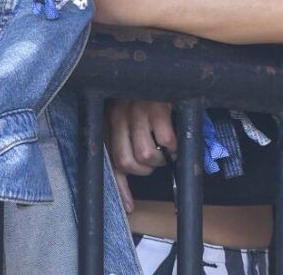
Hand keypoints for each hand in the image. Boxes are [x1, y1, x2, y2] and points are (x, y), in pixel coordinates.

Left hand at [106, 98, 176, 212]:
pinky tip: (174, 142)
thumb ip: (124, 155)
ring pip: (145, 155)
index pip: (109, 161)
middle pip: (126, 162)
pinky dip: (173, 147)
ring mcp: (137, 113)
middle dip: (144, 171)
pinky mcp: (157, 109)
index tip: (129, 208)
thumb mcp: (125, 126)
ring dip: (160, 160)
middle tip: (155, 163)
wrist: (153, 75)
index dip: (120, 188)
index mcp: (109, 125)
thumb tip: (127, 199)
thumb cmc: (140, 104)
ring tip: (164, 151)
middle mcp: (118, 118)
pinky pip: (166, 140)